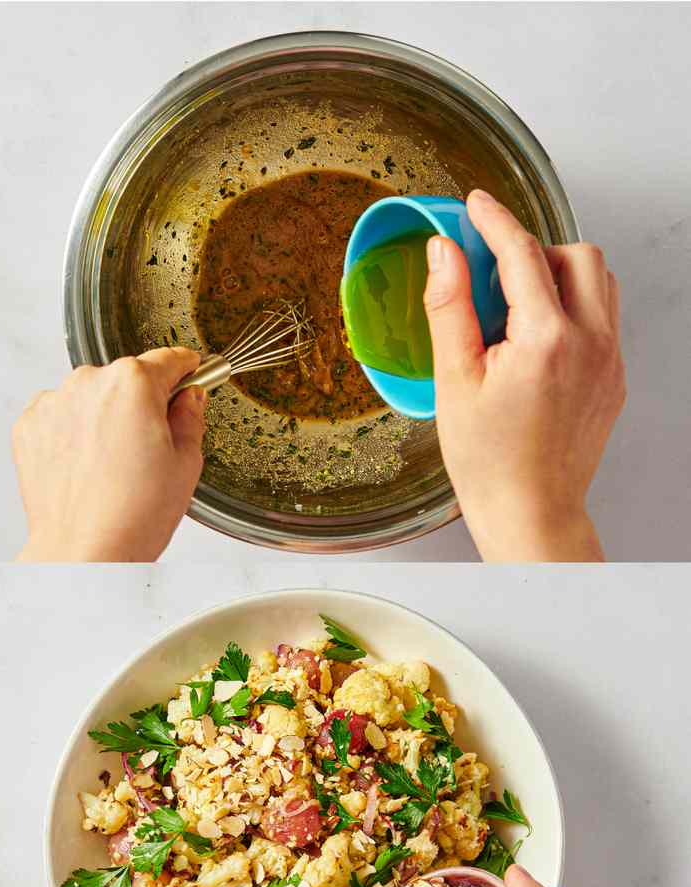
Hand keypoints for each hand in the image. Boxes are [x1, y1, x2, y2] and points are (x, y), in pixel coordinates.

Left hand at [12, 348, 205, 561]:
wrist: (83, 552)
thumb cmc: (133, 516)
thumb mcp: (186, 463)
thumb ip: (189, 418)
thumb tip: (188, 399)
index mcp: (132, 383)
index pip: (167, 360)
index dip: (185, 370)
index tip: (189, 374)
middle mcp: (88, 383)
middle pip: (125, 379)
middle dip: (139, 403)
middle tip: (148, 446)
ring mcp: (53, 404)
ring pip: (89, 397)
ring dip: (102, 416)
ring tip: (112, 465)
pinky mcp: (29, 427)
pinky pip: (59, 417)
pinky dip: (71, 433)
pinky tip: (85, 467)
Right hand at [424, 189, 624, 560]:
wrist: (530, 509)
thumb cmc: (488, 458)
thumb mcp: (453, 379)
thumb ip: (449, 307)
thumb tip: (444, 252)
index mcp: (545, 339)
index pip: (523, 255)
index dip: (496, 221)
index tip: (476, 204)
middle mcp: (591, 341)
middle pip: (577, 256)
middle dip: (534, 249)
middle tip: (492, 267)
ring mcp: (611, 358)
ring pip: (599, 282)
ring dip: (559, 275)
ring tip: (515, 303)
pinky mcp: (616, 376)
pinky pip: (603, 317)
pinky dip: (572, 308)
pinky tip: (534, 339)